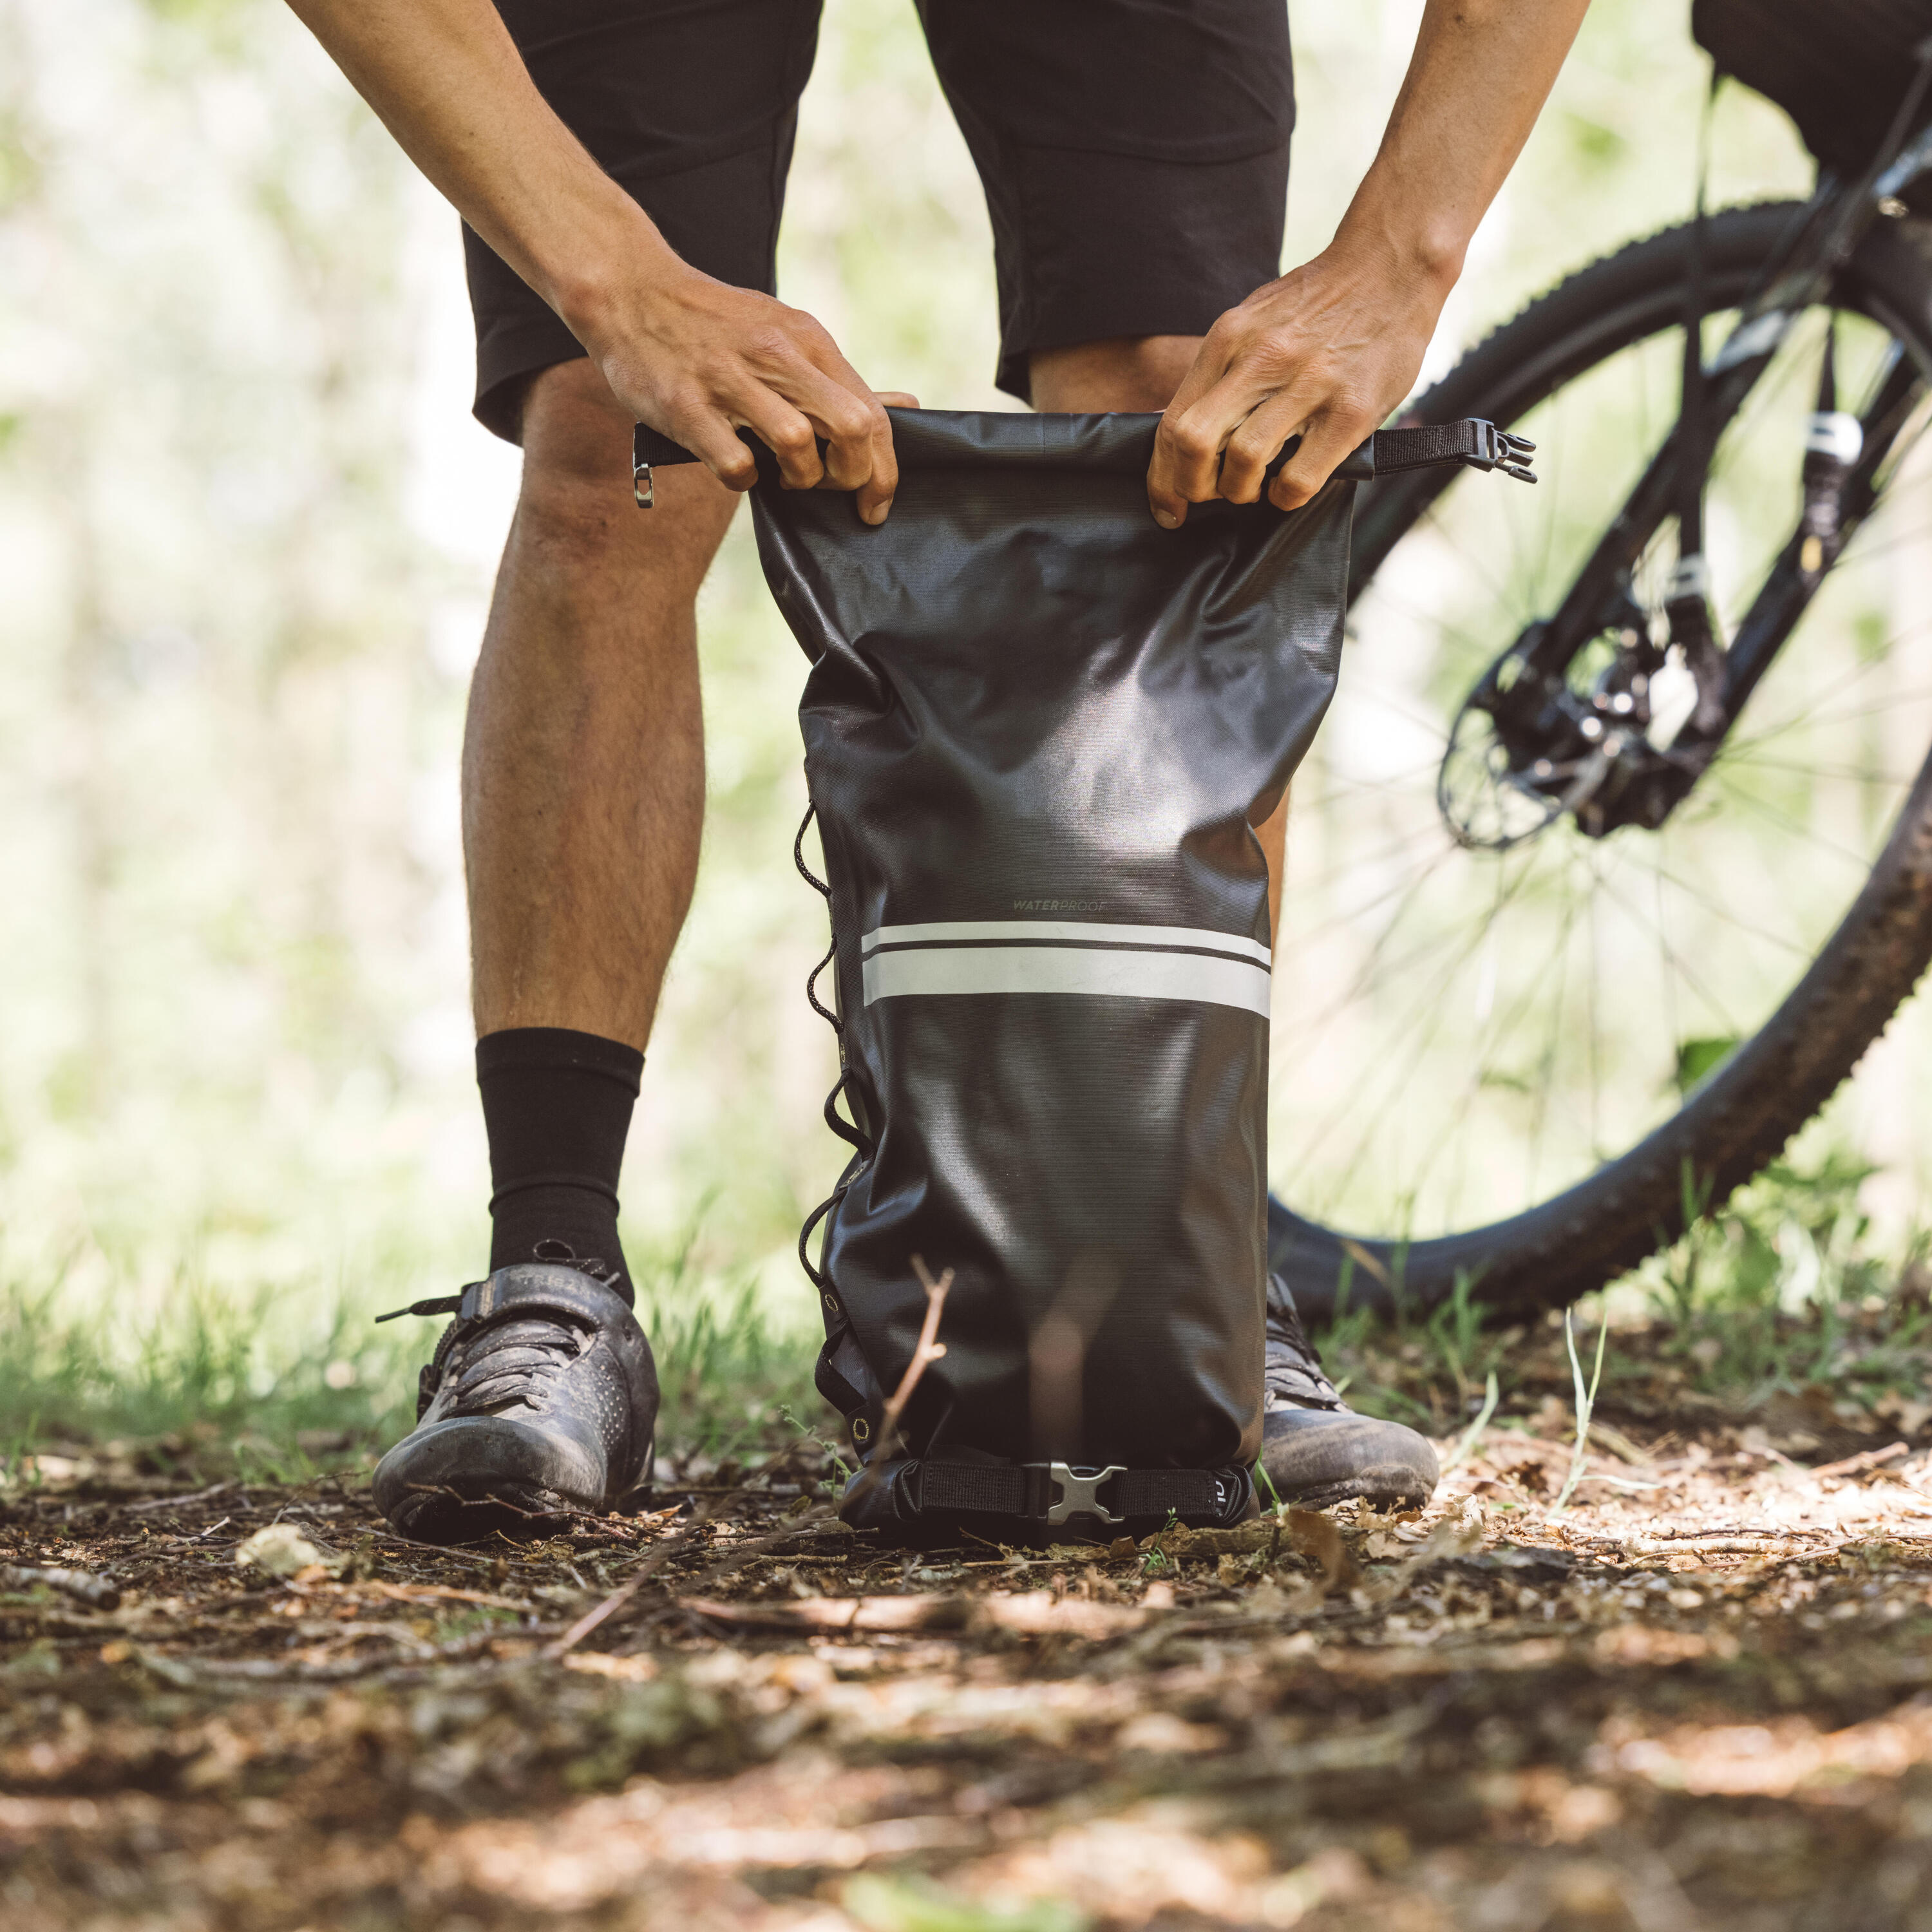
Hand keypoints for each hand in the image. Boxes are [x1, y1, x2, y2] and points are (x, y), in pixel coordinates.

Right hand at [581, 251, 911, 522]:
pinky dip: (744, 480)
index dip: (884, 470)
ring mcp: (730, 380)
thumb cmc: (715, 326)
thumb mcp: (784, 334)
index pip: (872, 413)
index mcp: (807, 339)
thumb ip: (838, 378)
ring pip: (799, 447)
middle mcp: (775, 355)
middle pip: (852, 428)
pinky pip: (736, 466)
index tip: (876, 502)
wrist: (630, 290)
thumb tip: (906, 407)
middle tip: (830, 487)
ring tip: (783, 475)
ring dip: (799, 478)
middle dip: (852, 476)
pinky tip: (737, 467)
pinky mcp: (688, 407)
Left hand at [1145, 240, 1447, 526]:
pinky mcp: (1349, 412)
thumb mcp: (1255, 321)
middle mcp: (1263, 358)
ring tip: (1253, 486)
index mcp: (1230, 338)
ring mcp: (1309, 384)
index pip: (1173, 421)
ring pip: (1243, 462)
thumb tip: (1187, 434)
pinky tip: (1290, 486)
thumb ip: (1222, 370)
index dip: (1161, 476)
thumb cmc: (1320, 303)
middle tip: (1206, 496)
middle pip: (1194, 443)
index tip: (1167, 503)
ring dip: (1240, 491)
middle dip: (1190, 487)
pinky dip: (1285, 496)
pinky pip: (1298, 478)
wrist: (1391, 265)